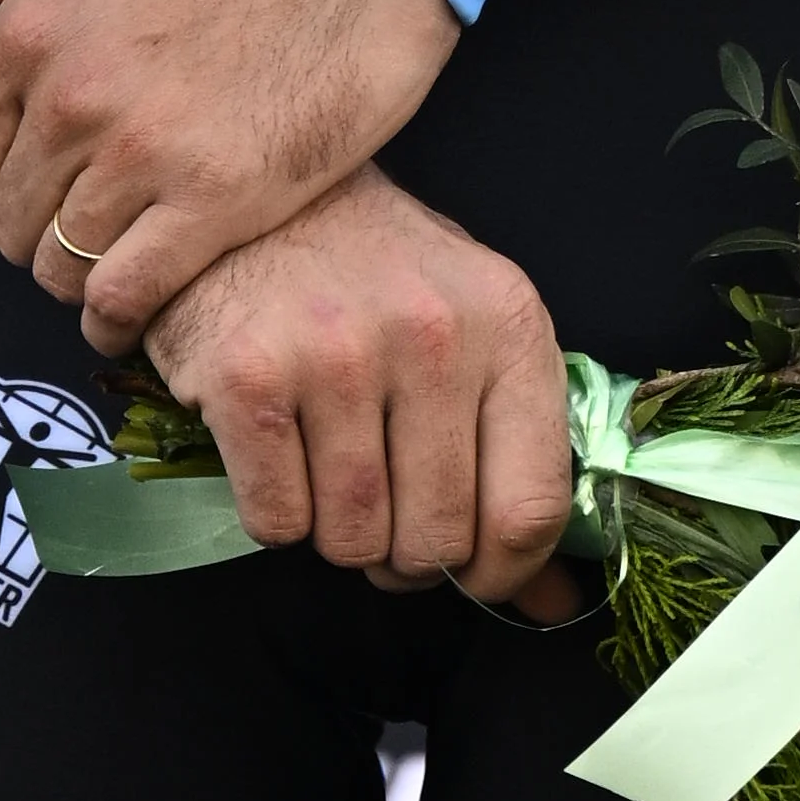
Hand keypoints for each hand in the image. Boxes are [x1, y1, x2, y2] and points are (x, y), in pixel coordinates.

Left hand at [0, 0, 459, 351]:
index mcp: (29, 24)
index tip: (40, 173)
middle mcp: (72, 96)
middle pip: (9, 217)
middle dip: (36, 225)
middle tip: (85, 214)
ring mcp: (143, 154)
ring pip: (60, 265)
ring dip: (76, 273)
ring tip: (115, 256)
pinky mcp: (217, 200)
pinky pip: (125, 295)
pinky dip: (114, 319)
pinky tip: (130, 314)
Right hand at [147, 172, 583, 611]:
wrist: (248, 197)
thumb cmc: (371, 270)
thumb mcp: (471, 331)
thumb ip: (515, 456)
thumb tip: (551, 603)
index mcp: (507, 321)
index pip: (532, 506)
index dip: (503, 571)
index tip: (474, 574)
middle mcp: (432, 335)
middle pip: (438, 540)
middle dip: (407, 554)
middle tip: (382, 504)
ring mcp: (337, 354)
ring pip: (354, 542)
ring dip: (338, 532)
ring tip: (328, 462)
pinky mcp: (251, 378)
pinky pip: (278, 523)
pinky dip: (275, 511)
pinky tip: (277, 446)